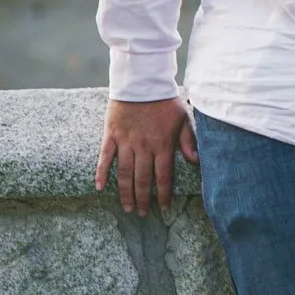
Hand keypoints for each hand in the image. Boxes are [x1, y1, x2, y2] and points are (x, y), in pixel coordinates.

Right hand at [96, 97, 196, 214]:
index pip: (164, 177)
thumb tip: (195, 161)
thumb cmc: (164, 100)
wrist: (141, 80)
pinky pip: (105, 157)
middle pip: (143, 180)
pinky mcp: (111, 135)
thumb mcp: (183, 119)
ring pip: (125, 173)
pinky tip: (99, 188)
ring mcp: (126, 142)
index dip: (163, 195)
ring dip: (125, 193)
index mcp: (162, 145)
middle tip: (141, 214)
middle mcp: (144, 147)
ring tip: (126, 208)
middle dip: (143, 200)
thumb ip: (188, 141)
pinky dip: (101, 173)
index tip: (163, 208)